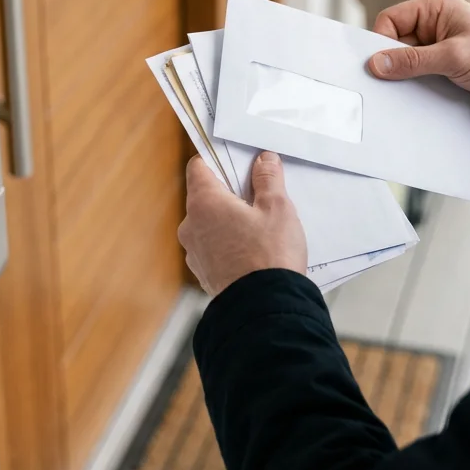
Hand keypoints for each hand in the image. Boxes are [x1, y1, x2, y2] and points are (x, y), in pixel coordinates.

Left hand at [178, 151, 307, 295]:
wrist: (264, 309)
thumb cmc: (270, 256)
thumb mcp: (277, 208)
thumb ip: (268, 179)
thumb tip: (263, 160)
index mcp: (204, 203)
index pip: (198, 167)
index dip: (217, 159)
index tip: (237, 160)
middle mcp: (191, 226)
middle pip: (206, 196)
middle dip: (230, 193)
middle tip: (259, 195)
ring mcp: (195, 252)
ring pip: (210, 224)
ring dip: (230, 221)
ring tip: (260, 227)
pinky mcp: (204, 273)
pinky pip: (214, 248)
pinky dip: (229, 244)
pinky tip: (254, 250)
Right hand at [367, 0, 469, 112]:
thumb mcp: (453, 57)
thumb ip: (413, 60)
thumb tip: (375, 64)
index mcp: (434, 8)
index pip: (390, 20)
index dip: (381, 42)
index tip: (379, 66)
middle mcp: (433, 24)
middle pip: (394, 42)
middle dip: (393, 62)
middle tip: (390, 84)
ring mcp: (438, 46)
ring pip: (405, 62)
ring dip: (406, 77)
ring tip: (412, 90)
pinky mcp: (443, 67)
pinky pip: (418, 75)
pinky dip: (417, 86)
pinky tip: (421, 96)